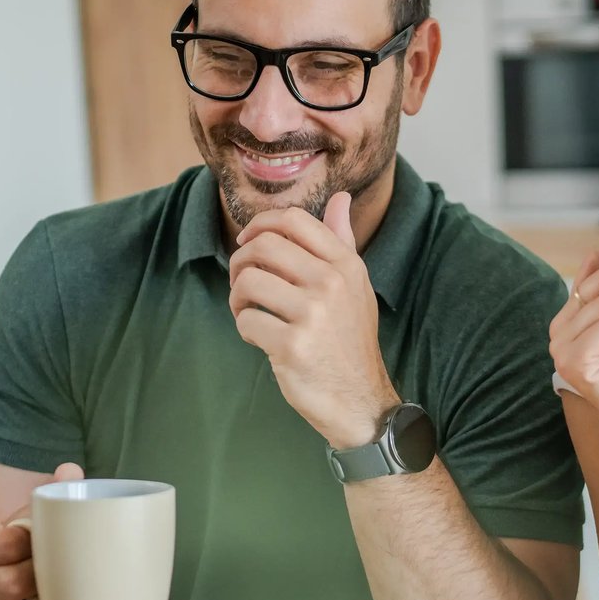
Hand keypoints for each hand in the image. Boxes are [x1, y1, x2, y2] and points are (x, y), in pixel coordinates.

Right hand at [0, 461, 81, 599]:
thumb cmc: (0, 566)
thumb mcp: (10, 533)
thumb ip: (39, 503)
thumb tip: (70, 470)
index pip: (4, 540)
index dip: (37, 541)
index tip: (53, 539)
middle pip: (10, 582)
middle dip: (43, 578)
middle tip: (61, 571)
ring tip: (57, 597)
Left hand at [228, 192, 398, 447]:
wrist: (361, 400)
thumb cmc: (350, 341)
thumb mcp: (356, 287)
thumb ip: (342, 242)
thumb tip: (341, 199)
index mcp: (346, 265)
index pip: (294, 220)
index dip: (260, 224)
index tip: (248, 242)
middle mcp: (332, 283)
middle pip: (264, 246)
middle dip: (240, 261)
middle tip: (242, 281)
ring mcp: (313, 314)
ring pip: (249, 281)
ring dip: (237, 297)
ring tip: (247, 311)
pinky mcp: (292, 345)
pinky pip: (247, 320)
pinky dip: (245, 328)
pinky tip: (259, 337)